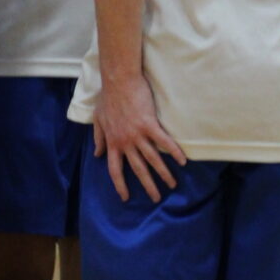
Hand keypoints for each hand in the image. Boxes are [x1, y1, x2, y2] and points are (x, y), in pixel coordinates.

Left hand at [92, 75, 186, 202]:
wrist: (118, 81)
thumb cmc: (108, 97)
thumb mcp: (98, 119)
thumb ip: (99, 138)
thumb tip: (97, 154)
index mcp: (112, 142)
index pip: (115, 170)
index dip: (120, 185)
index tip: (125, 197)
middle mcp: (125, 142)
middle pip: (137, 169)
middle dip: (147, 186)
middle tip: (156, 198)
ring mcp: (138, 134)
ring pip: (153, 159)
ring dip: (163, 174)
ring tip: (172, 185)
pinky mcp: (150, 124)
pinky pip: (164, 142)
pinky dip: (174, 152)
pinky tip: (182, 161)